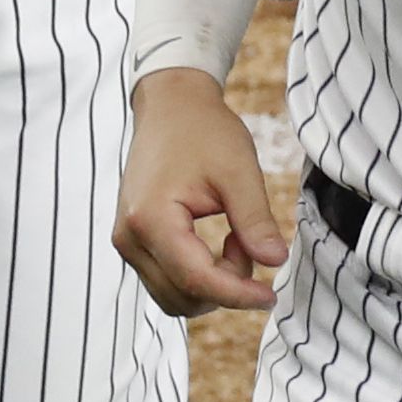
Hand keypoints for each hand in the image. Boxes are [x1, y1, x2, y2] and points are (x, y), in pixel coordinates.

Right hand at [112, 69, 288, 315]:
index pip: (197, 280)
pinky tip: (216, 244)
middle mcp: (129, 237)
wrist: (170, 105)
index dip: (238, 296)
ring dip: (211, 285)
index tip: (272, 296)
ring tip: (234, 240)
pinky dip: (196, 277)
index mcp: (152, 218)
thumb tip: (275, 263)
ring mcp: (126, 241)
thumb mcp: (238, 171)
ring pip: (172, 296)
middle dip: (225, 287)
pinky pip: (165, 280)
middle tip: (249, 243)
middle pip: (182, 296)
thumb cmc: (203, 130)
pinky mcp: (132, 240)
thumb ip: (255, 220)